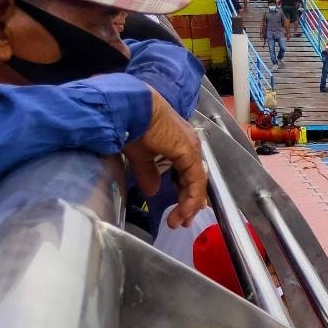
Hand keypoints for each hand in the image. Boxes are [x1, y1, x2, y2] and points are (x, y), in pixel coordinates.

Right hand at [123, 89, 206, 227]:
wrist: (131, 107)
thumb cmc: (132, 124)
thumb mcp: (140, 155)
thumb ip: (148, 173)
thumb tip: (152, 189)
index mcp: (179, 144)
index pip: (187, 173)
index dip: (184, 193)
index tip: (179, 210)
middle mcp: (189, 145)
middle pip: (194, 179)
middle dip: (188, 202)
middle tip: (182, 220)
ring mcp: (191, 149)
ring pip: (197, 182)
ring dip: (189, 204)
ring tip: (180, 220)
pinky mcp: (189, 153)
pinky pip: (195, 180)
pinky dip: (191, 197)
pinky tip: (185, 209)